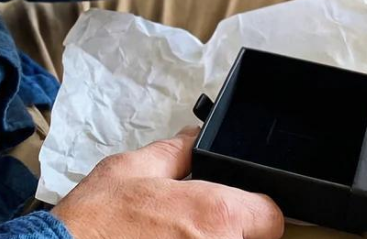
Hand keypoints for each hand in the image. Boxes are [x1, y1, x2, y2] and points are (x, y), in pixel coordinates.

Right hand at [52, 129, 283, 238]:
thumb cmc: (94, 222)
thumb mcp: (134, 167)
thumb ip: (177, 151)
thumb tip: (196, 137)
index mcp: (214, 216)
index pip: (272, 218)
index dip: (258, 210)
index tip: (237, 209)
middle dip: (229, 231)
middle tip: (192, 226)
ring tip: (172, 238)